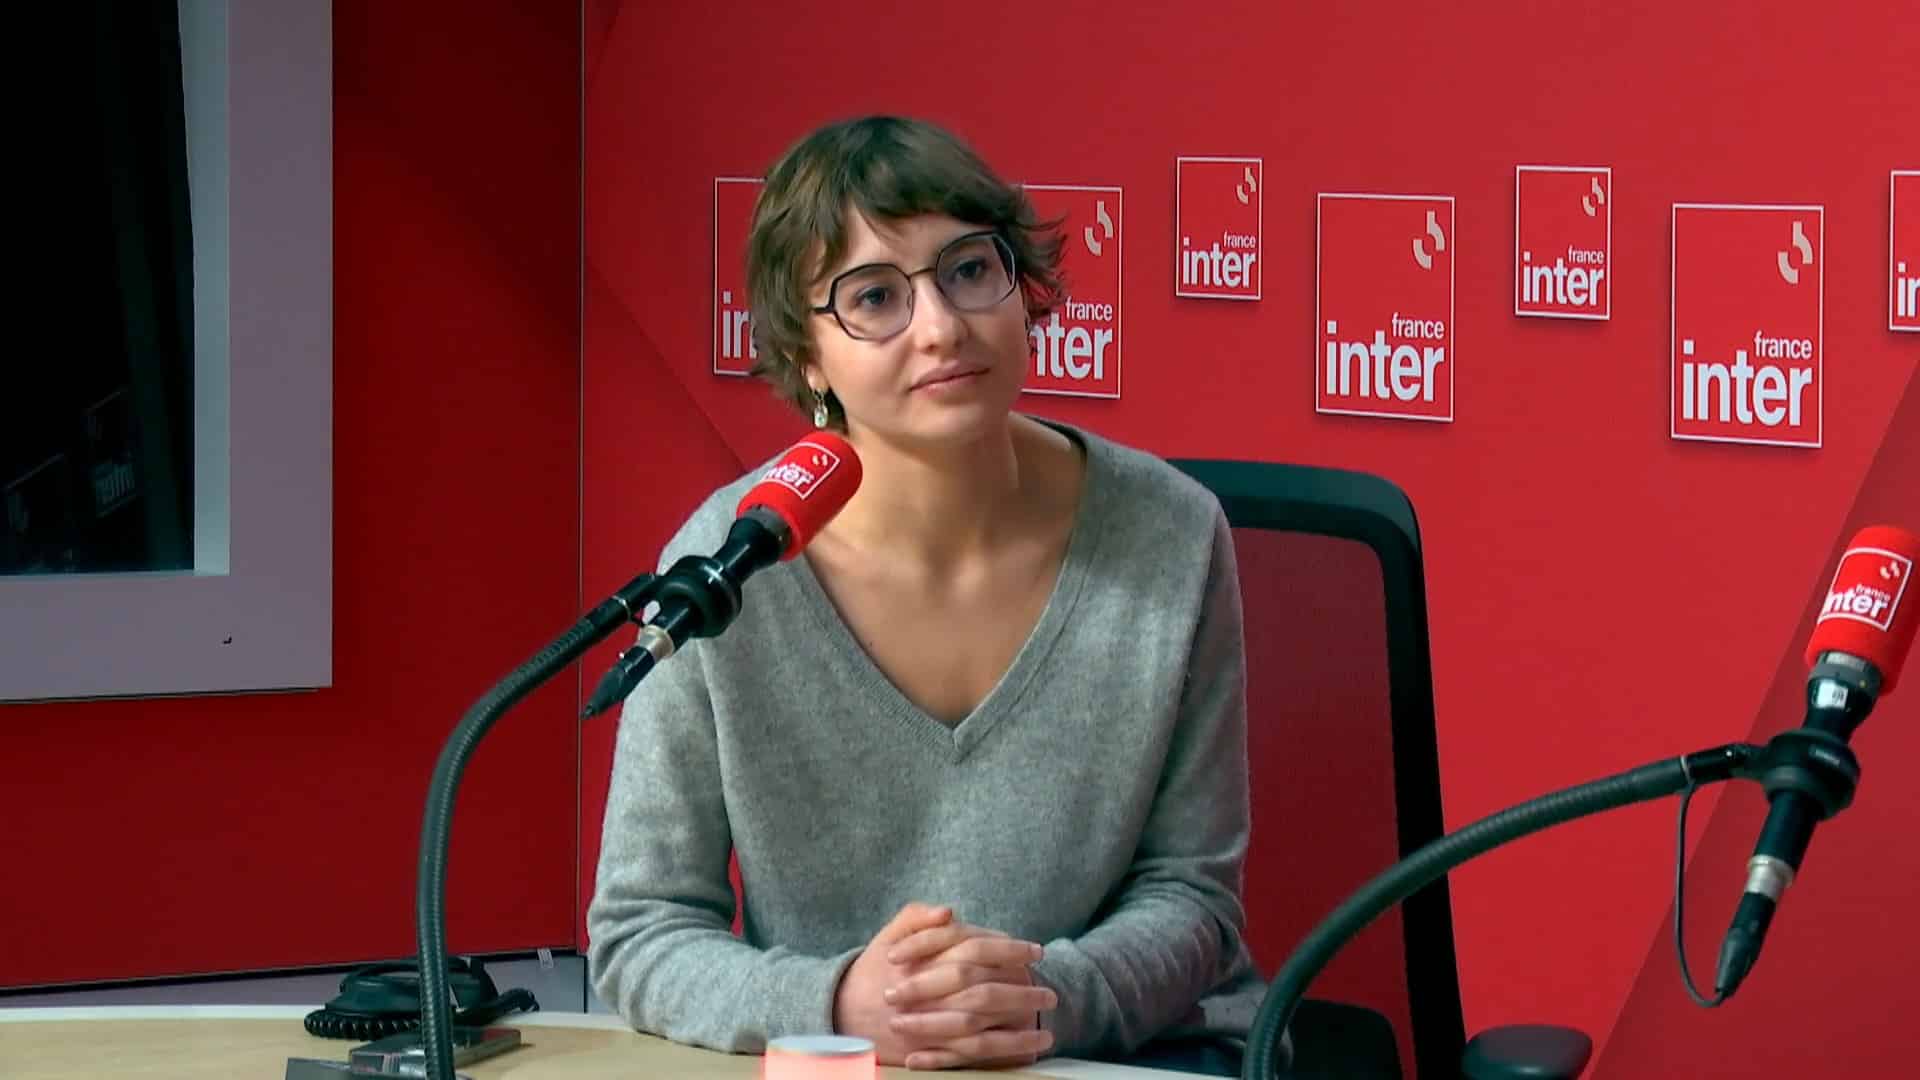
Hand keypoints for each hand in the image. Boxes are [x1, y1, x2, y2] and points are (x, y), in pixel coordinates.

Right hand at [832, 904, 1055, 1068]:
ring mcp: (927, 1024)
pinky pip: (973, 1054)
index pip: (972, 948)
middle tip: (1048, 988)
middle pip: (982, 987)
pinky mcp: (928, 1050)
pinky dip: (1005, 1050)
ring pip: (982, 1024)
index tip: (1034, 951)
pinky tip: (1029, 1047)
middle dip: (1021, 987)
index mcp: (920, 959)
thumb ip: (917, 918)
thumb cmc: (873, 970)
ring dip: (1019, 1021)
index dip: (1007, 949)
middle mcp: (926, 992)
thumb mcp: (889, 936)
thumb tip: (950, 912)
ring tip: (1047, 1018)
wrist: (840, 1012)